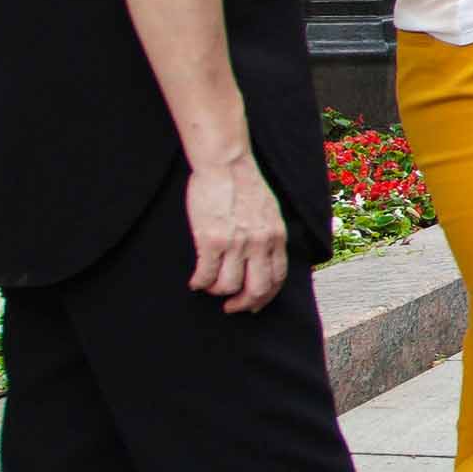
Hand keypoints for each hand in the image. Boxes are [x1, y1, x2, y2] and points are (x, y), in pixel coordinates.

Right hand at [185, 153, 288, 313]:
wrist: (226, 165)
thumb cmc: (244, 185)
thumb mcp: (269, 213)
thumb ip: (268, 237)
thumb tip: (263, 261)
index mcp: (276, 236)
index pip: (277, 278)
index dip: (265, 297)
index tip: (254, 305)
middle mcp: (260, 243)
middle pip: (257, 289)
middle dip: (243, 304)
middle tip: (231, 306)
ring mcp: (236, 243)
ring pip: (228, 286)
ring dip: (216, 291)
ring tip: (209, 285)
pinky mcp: (211, 240)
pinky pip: (205, 275)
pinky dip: (199, 283)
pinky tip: (195, 281)